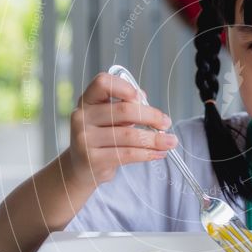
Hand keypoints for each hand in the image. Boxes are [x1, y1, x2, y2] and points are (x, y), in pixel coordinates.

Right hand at [67, 71, 177, 186]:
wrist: (82, 168)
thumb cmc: (101, 137)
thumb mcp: (109, 118)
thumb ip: (125, 106)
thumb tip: (143, 97)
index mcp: (87, 100)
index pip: (102, 83)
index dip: (124, 87)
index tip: (141, 97)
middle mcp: (82, 117)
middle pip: (123, 110)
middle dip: (151, 116)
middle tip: (166, 122)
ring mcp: (85, 139)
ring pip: (129, 135)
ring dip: (155, 139)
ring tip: (170, 141)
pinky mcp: (93, 159)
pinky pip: (127, 154)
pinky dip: (147, 153)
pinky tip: (159, 153)